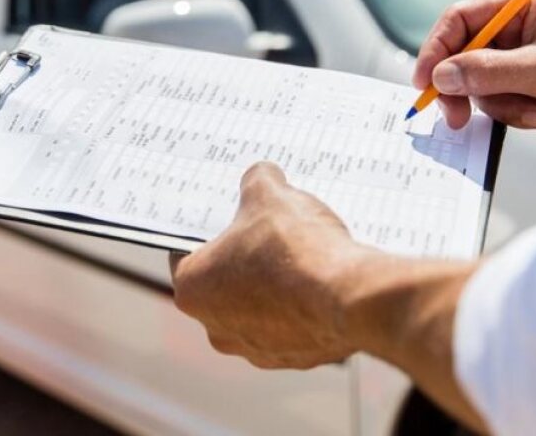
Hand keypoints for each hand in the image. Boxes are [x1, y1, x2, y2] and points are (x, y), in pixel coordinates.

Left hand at [171, 163, 486, 429]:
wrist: (349, 297)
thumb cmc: (295, 248)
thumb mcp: (270, 194)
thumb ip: (257, 181)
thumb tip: (262, 176)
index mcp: (193, 289)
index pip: (186, 254)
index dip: (209, 231)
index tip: (228, 218)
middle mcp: (216, 328)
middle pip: (223, 283)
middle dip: (244, 259)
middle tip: (267, 232)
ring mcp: (256, 349)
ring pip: (259, 308)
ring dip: (274, 286)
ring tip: (300, 255)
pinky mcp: (295, 358)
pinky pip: (293, 326)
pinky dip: (302, 306)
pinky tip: (320, 281)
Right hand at [413, 0, 535, 135]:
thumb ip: (490, 71)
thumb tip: (442, 76)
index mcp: (523, 6)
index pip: (462, 19)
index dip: (437, 48)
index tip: (426, 81)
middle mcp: (517, 29)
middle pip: (463, 54)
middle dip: (463, 87)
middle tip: (455, 116)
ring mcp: (520, 59)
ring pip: (478, 84)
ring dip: (500, 105)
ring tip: (535, 112)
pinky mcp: (526, 86)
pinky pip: (497, 102)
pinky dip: (514, 114)